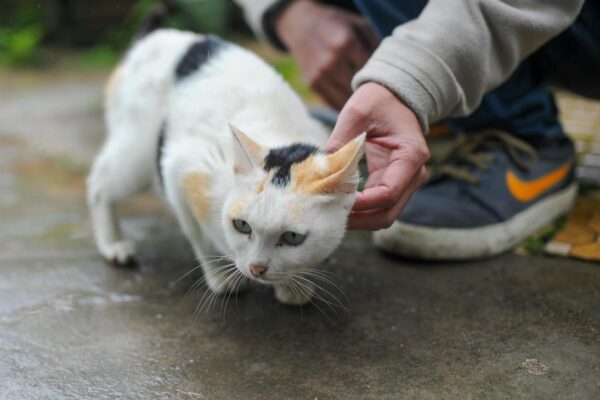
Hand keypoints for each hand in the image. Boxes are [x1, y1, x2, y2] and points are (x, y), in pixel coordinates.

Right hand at [275, 0, 378, 109]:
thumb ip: (375, 45)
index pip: (373, 72)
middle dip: (371, 94)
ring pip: (347, 101)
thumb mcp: (359, 26)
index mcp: (347, 43)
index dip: (382, 80)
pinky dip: (344, 106)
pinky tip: (352, 103)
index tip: (387, 83)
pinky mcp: (312, 84)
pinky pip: (333, 103)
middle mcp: (333, 61)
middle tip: (379, 97)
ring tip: (367, 103)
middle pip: (360, 89)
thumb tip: (389, 71)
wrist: (301, 24)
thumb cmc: (337, 25)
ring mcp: (320, 74)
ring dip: (357, 104)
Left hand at [326, 82, 429, 229]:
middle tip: (328, 215)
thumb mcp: (357, 114)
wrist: (394, 96)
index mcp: (410, 156)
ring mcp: (406, 182)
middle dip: (358, 219)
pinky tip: (337, 203)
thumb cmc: (378, 101)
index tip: (334, 200)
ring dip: (358, 218)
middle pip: (387, 213)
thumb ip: (340, 142)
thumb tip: (320, 170)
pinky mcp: (393, 183)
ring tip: (330, 211)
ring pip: (383, 215)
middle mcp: (414, 174)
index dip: (361, 204)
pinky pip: (377, 206)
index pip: (387, 194)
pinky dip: (359, 209)